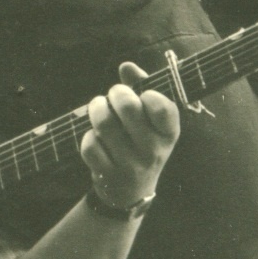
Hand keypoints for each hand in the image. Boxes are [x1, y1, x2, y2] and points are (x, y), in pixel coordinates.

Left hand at [80, 62, 178, 210]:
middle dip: (115, 93)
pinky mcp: (107, 175)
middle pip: (127, 107)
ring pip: (104, 123)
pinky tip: (96, 137)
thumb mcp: (150, 121)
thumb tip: (126, 66)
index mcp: (169, 134)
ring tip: (98, 107)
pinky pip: (90, 144)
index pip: (162, 107)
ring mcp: (130, 165)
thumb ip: (142, 88)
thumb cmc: (141, 143)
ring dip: (97, 108)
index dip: (148, 94)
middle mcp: (153, 151)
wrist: (131, 192)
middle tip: (113, 95)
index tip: (142, 95)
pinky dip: (89, 136)